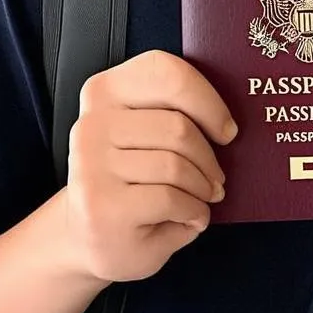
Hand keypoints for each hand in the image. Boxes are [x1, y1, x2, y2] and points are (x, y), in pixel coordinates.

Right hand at [64, 50, 236, 285]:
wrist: (88, 239)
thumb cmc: (130, 181)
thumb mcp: (145, 134)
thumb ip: (173, 112)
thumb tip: (225, 122)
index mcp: (104, 92)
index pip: (167, 73)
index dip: (207, 101)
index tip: (225, 129)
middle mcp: (92, 124)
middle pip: (178, 126)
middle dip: (208, 159)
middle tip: (215, 178)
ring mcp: (91, 166)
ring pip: (176, 165)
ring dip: (202, 189)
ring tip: (201, 198)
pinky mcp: (102, 205)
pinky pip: (170, 199)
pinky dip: (192, 211)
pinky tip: (189, 217)